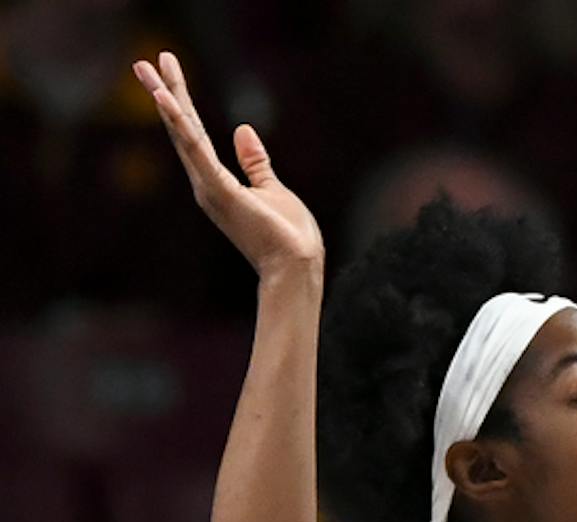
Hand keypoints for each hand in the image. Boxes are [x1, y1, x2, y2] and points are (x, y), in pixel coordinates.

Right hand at [133, 52, 323, 276]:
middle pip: (182, 129)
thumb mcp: (272, 190)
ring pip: (184, 135)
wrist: (296, 268)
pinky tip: (168, 100)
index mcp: (217, 181)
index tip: (168, 73)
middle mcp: (205, 182)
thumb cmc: (287, 237)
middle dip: (164, 93)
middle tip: (143, 62)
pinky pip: (197, 150)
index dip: (181, 102)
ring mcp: (209, 187)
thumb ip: (255, 162)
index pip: (195, 134)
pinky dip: (181, 125)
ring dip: (166, 101)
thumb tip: (242, 129)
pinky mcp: (219, 190)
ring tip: (147, 71)